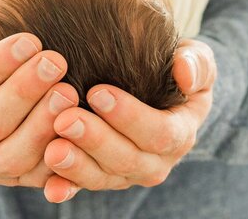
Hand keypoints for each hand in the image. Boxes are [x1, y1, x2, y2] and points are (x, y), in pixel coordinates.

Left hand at [41, 38, 216, 202]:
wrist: (161, 90)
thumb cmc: (177, 69)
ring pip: (103, 177)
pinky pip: (82, 187)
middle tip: (65, 119)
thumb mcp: (197, 60)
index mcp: (180, 133)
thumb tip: (184, 73)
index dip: (130, 116)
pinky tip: (50, 187)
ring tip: (52, 149)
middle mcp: (155, 161)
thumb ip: (196, 63)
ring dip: (76, 166)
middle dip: (95, 140)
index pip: (159, 133)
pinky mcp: (102, 177)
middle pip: (126, 159)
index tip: (98, 92)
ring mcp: (127, 174)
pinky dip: (66, 187)